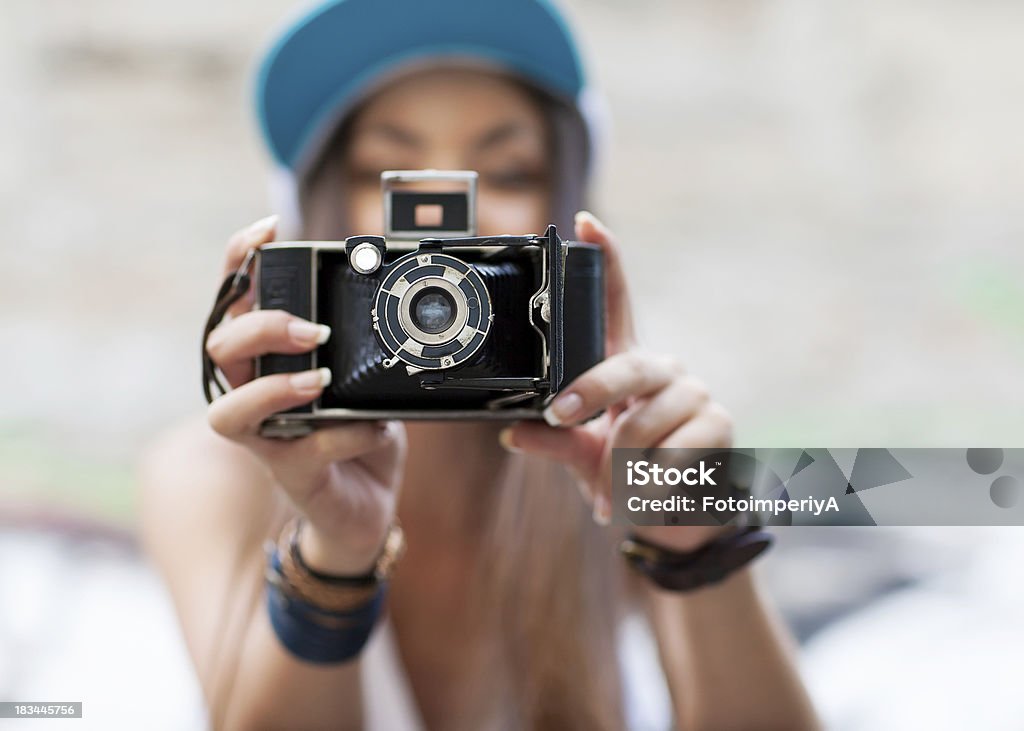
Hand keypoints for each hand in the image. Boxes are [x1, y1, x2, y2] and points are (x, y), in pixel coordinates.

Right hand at [205, 216, 406, 573]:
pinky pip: (304, 451)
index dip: (240, 262)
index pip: (235, 303)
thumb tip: (381, 296)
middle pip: (220, 347)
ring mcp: (267, 439)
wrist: (366, 503)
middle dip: (260, 327)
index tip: (269, 230)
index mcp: (268, 358)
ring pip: (229, 411)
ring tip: (319, 378)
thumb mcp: (364, 375)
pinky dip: (344, 434)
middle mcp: (254, 395)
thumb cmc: (357, 431)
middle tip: (311, 329)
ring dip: (273, 387)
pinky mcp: (291, 475)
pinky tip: (374, 427)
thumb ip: (359, 343)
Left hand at [500, 211, 732, 551]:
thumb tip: (514, 433)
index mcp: (624, 364)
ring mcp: (694, 393)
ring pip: (643, 421)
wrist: (678, 520)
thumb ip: (555, 442)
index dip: (606, 260)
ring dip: (618, 466)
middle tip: (561, 416)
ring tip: (613, 492)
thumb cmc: (626, 475)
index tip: (584, 222)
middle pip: (628, 364)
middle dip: (591, 392)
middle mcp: (661, 369)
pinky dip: (650, 484)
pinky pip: (673, 451)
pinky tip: (650, 496)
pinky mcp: (720, 424)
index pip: (616, 304)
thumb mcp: (583, 456)